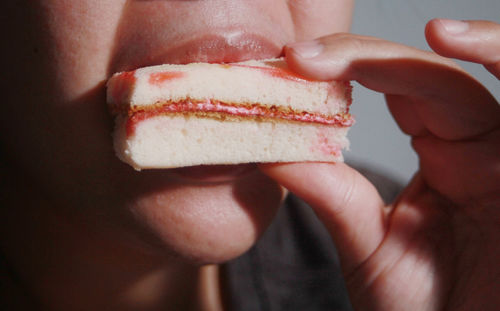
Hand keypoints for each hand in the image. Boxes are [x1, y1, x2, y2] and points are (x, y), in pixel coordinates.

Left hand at [260, 19, 499, 309]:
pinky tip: (464, 47)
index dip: (348, 66)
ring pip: (481, 84)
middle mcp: (476, 148)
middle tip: (307, 57)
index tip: (291, 62)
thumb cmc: (426, 306)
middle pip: (430, 77)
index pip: (397, 87)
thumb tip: (274, 152)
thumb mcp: (368, 246)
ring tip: (429, 32)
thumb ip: (332, 197)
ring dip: (466, 46)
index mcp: (442, 156)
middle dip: (371, 58)